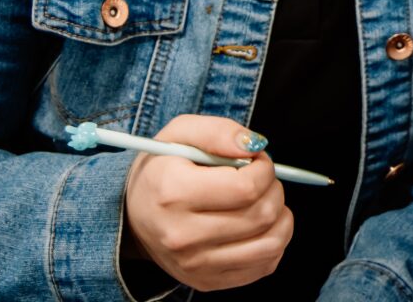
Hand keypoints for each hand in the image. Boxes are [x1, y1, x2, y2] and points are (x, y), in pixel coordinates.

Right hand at [123, 115, 292, 291]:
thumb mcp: (180, 133)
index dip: (264, 168)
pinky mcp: (207, 281)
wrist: (133, 214)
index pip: (246, 187)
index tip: (256, 160)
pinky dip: (274, 240)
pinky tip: (257, 225)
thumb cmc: (161, 170)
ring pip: (271, 243)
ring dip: (280, 216)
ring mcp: (194, 264)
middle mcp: (181, 236)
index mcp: (173, 193)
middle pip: (262, 215)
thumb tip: (254, 145)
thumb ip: (218, 131)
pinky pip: (264, 265)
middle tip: (260, 179)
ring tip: (263, 201)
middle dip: (273, 189)